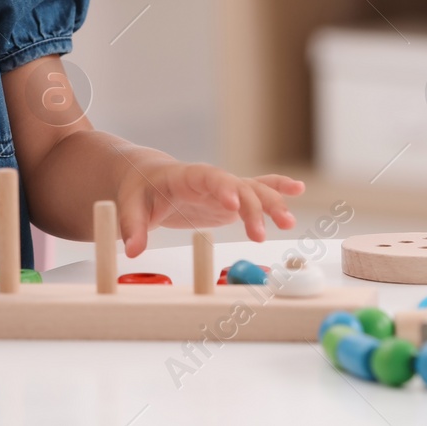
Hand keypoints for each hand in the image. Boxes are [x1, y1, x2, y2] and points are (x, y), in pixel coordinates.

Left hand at [115, 162, 304, 255]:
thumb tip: (132, 250)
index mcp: (185, 176)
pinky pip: (257, 190)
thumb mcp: (129, 206)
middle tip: (260, 234)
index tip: (233, 203)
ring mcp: (223, 188)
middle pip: (237, 188)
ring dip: (272, 203)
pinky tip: (297, 189)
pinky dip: (276, 188)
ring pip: (253, 190)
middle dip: (252, 208)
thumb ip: (132, 227)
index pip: (207, 177)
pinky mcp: (230, 199)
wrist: (146, 177)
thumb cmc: (138, 190)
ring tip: (289, 223)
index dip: (222, 188)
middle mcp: (210, 179)